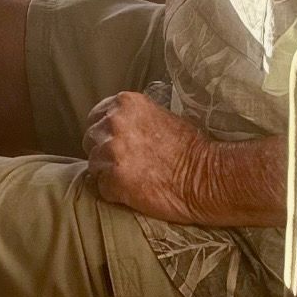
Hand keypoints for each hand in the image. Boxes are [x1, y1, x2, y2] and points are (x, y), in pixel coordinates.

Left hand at [83, 91, 204, 223]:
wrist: (206, 176)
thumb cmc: (190, 148)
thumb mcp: (158, 115)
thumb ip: (132, 118)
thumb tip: (117, 128)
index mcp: (125, 103)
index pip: (96, 116)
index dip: (105, 133)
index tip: (115, 144)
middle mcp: (114, 123)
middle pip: (90, 139)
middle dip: (103, 152)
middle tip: (126, 164)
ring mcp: (111, 151)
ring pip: (93, 165)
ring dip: (108, 174)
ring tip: (133, 179)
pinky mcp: (113, 179)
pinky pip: (100, 188)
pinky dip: (113, 193)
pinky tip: (132, 192)